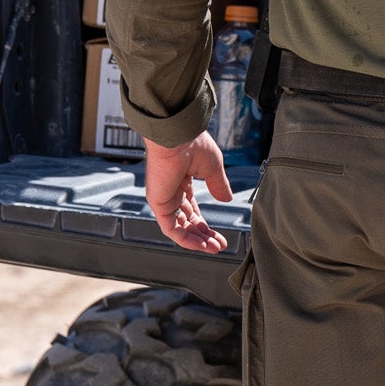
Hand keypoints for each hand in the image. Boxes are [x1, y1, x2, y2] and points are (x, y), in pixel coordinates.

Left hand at [144, 132, 232, 253]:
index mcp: (182, 180)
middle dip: (204, 235)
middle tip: (219, 245)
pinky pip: (170, 228)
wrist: (178, 137)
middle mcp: (171, 191)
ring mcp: (164, 198)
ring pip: (179, 228)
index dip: (206, 224)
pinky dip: (185, 239)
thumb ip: (219, 185)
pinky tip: (201, 245)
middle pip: (187, 221)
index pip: (192, 209)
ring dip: (197, 240)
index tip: (220, 235)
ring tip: (214, 248)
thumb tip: (227, 200)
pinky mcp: (158, 204)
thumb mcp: (213, 167)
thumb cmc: (193, 144)